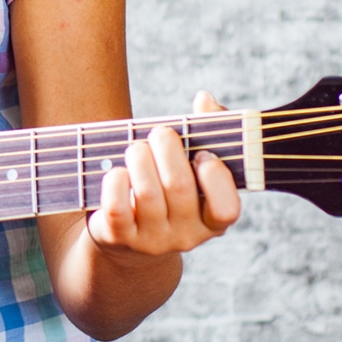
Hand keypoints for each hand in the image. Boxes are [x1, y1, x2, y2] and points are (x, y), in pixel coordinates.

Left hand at [86, 91, 240, 256]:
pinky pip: (117, 208)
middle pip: (179, 186)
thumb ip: (207, 130)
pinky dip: (115, 182)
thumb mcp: (190, 167)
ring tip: (136, 148)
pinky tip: (117, 171)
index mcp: (212, 221)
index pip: (226, 209)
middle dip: (166, 148)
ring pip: (147, 193)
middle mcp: (186, 236)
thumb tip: (205, 100)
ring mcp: (152, 241)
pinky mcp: (119, 239)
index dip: (216, 177)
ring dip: (139, 157)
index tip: (201, 153)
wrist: (125, 236)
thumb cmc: (165, 188)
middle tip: (159, 133)